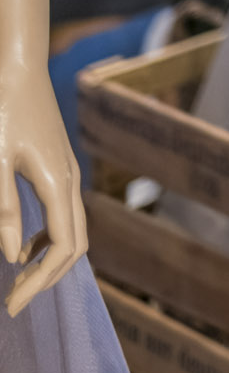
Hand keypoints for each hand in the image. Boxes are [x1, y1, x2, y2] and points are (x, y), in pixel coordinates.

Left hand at [0, 44, 86, 318]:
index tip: (12, 306)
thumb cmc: (3, 110)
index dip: (40, 282)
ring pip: (73, 230)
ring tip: (18, 279)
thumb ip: (2, 209)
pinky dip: (49, 238)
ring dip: (51, 259)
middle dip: (48, 278)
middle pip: (76, 244)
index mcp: (57, 183)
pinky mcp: (59, 166)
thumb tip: (11, 257)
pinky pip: (64, 213)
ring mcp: (68, 172)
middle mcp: (70, 180)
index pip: (62, 248)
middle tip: (14, 301)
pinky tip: (22, 245)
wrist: (18, 67)